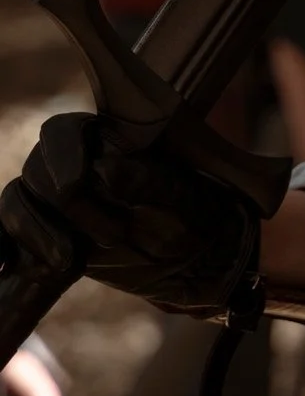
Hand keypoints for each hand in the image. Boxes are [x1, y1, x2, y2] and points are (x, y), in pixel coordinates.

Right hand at [0, 111, 258, 316]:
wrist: (195, 258)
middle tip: (113, 236)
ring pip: (16, 203)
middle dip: (65, 207)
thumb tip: (105, 167)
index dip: (61, 154)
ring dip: (34, 232)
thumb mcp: (179, 195)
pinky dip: (3, 247)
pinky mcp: (46, 237)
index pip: (62, 131)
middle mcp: (71, 163)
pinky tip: (5, 264)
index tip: (74, 186)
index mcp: (104, 138)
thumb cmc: (192, 213)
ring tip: (67, 262)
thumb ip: (145, 179)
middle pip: (36, 171)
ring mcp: (54, 202)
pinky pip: (8, 237)